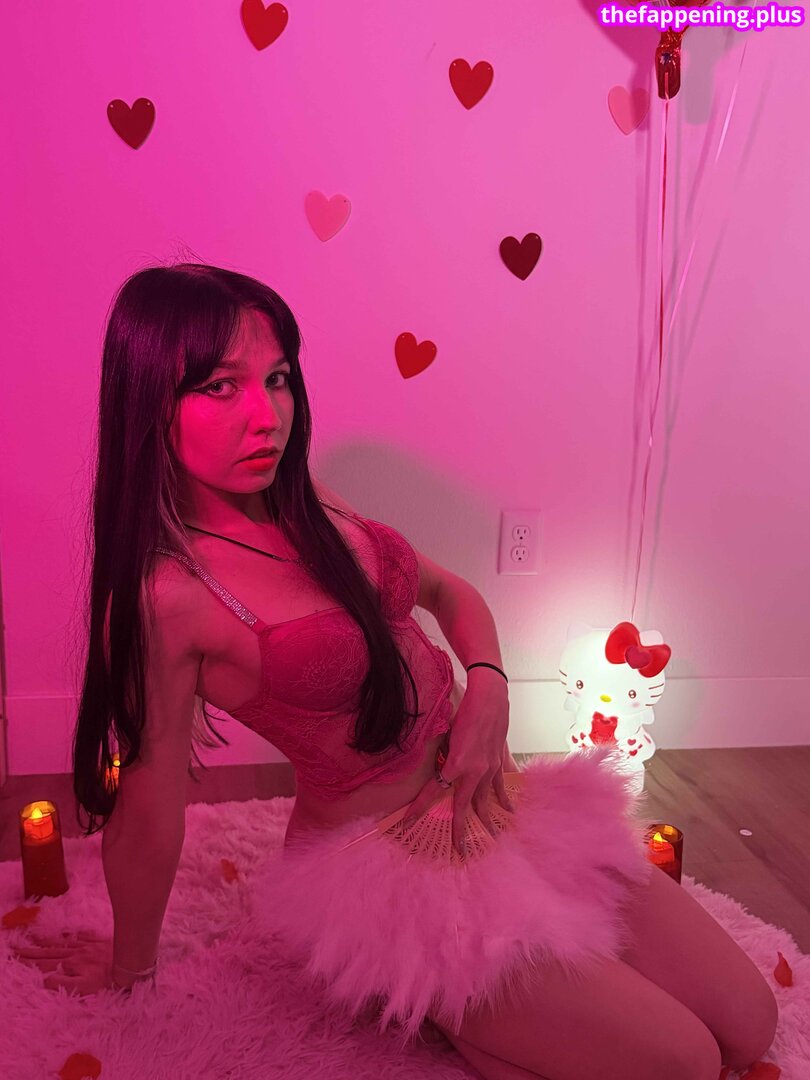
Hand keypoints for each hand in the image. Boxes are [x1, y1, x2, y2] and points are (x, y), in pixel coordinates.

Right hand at [9, 929, 118, 996]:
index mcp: (71, 965)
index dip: (30, 962)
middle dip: (32, 951)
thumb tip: (45, 978)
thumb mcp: (83, 988)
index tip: (16, 958)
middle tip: (16, 948)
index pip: (45, 964)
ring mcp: (89, 945)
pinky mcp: (101, 940)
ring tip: (34, 938)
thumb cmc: (108, 980)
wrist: (133, 963)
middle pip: (50, 952)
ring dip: (48, 941)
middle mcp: (77, 953)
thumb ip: (62, 983)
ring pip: (64, 942)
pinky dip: (73, 934)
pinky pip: (83, 935)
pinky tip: (68, 933)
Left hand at [401, 680, 513, 857]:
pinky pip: (500, 787)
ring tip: (489, 841)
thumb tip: (441, 771)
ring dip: (486, 823)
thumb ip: (445, 757)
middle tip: (459, 852)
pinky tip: (508, 814)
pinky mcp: (498, 763)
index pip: (433, 792)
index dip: (419, 809)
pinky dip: (503, 801)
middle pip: (464, 807)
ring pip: (485, 802)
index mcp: (456, 764)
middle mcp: (474, 771)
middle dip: (460, 831)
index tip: (407, 823)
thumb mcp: (446, 735)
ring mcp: (489, 769)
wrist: (490, 697)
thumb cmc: (464, 712)